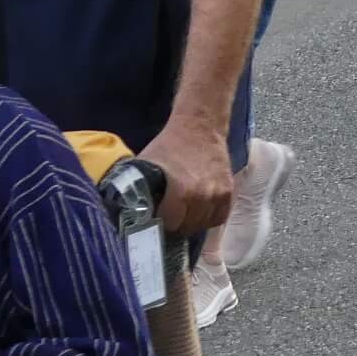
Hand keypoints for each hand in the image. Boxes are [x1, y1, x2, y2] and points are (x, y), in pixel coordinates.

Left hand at [138, 115, 233, 233]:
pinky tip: (199, 209)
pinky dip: (209, 218)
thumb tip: (127, 210)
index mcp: (181, 192)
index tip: (155, 219)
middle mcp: (202, 196)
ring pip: (202, 225)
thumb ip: (140, 190)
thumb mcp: (147, 165)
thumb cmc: (169, 146)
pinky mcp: (229, 192)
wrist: (200, 127)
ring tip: (183, 212)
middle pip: (186, 228)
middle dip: (175, 224)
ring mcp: (218, 195)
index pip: (169, 226)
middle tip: (168, 216)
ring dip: (192, 222)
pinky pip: (218, 218)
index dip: (159, 224)